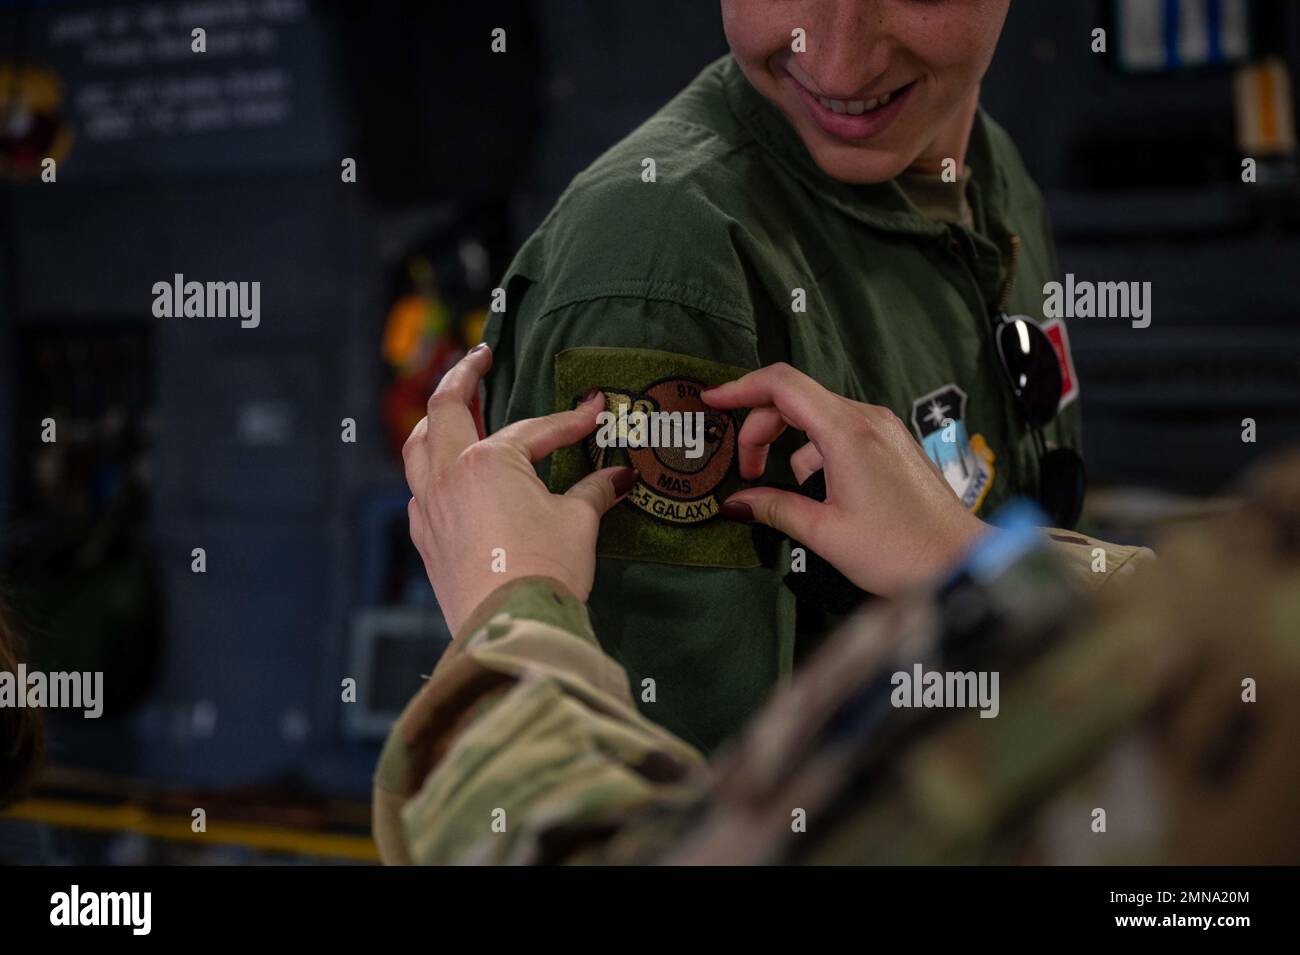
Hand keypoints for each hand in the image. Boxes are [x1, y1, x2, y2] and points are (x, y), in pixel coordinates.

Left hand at [403, 344, 637, 634]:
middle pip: (444, 408)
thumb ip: (594, 491)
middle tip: (480, 357)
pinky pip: (418, 489)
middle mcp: (448, 474)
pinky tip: (443, 473)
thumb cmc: (546, 569)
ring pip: (417, 446)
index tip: (595, 409)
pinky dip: (429, 469)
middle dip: (463, 376)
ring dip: (434, 419)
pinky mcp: (425, 538)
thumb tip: (620, 477)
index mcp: (487, 461)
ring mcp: (429, 507)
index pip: (534, 429)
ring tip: (449, 405)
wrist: (510, 627)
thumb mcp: (578, 523)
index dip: (570, 420)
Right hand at [702, 363, 985, 596]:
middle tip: (745, 471)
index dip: (740, 387)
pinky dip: (814, 452)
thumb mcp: (825, 533)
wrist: (962, 561)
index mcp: (847, 432)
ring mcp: (883, 429)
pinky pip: (840, 432)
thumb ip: (775, 509)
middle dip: (759, 428)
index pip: (782, 385)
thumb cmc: (899, 551)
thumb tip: (735, 502)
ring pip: (817, 417)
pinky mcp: (892, 444)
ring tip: (780, 491)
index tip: (710, 401)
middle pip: (795, 399)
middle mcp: (867, 419)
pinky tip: (815, 493)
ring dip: (787, 444)